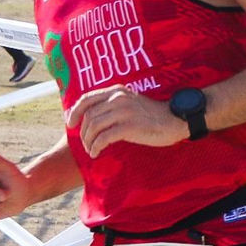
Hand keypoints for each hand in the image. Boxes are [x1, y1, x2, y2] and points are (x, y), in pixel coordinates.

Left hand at [67, 86, 186, 157]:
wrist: (175, 120)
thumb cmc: (151, 116)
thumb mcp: (129, 104)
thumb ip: (111, 107)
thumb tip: (87, 117)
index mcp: (116, 91)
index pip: (86, 98)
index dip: (74, 112)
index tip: (70, 124)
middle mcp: (118, 98)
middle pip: (88, 115)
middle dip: (83, 132)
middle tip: (85, 144)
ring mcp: (124, 112)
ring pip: (94, 127)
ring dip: (88, 141)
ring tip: (91, 150)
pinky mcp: (130, 126)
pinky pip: (104, 138)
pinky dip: (96, 147)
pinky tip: (96, 153)